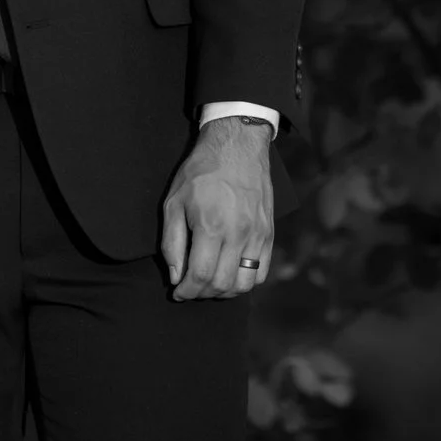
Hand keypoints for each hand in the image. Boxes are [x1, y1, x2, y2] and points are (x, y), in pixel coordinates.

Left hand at [160, 116, 274, 300]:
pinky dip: (245, 281)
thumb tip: (176, 277)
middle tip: (190, 288)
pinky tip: (231, 274)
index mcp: (211, 225)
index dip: (187, 291)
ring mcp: (257, 234)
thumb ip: (172, 243)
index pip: (201, 275)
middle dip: (202, 294)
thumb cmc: (201, 172)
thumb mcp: (174, 202)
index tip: (178, 293)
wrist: (237, 147)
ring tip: (210, 284)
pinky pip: (261, 271)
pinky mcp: (268, 233)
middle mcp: (238, 233)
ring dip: (225, 292)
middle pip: (223, 284)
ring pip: (244, 283)